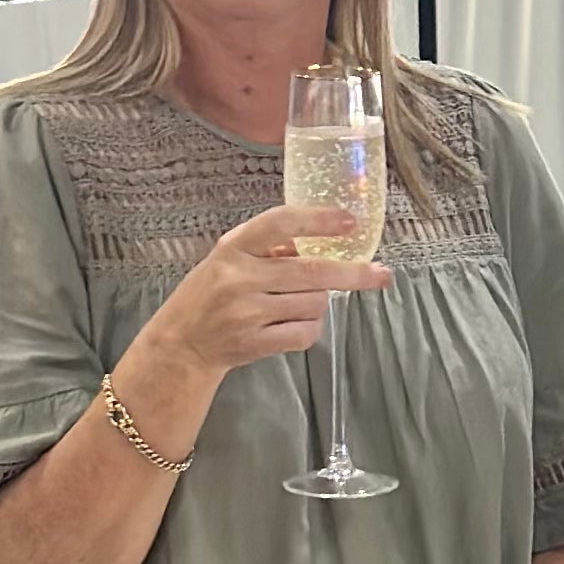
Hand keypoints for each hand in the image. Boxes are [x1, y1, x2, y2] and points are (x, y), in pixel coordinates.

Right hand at [144, 204, 390, 387]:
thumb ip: (271, 249)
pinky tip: (293, 325)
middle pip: (312, 272)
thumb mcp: (231, 259)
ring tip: (296, 304)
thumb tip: (326, 241)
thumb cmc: (212, 294)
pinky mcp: (255, 342)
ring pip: (314, 304)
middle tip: (381, 273)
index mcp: (234, 247)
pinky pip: (305, 333)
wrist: (182, 343)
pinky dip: (309, 329)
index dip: (318, 221)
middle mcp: (239, 277)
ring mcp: (246, 312)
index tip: (350, 221)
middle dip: (354, 274)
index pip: (280, 223)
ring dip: (319, 303)